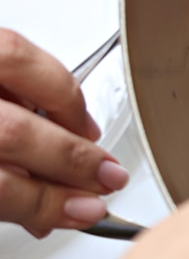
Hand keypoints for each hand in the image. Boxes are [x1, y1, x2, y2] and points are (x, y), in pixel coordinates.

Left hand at [0, 30, 128, 236]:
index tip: (83, 212)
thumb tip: (58, 211)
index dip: (48, 202)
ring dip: (67, 104)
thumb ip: (6, 195)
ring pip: (15, 61)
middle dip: (73, 160)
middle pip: (16, 130)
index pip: (1, 183)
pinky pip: (14, 46)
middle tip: (109, 177)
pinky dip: (47, 73)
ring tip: (89, 136)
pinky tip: (61, 100)